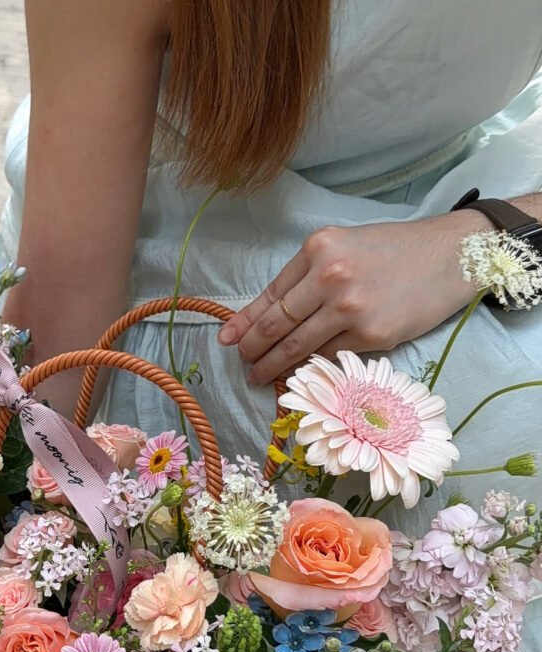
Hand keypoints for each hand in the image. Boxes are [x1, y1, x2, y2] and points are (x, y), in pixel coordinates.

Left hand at [217, 212, 490, 384]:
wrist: (450, 257)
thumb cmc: (395, 251)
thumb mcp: (344, 247)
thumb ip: (307, 278)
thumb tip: (265, 316)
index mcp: (318, 249)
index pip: (271, 295)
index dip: (245, 322)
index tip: (227, 340)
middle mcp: (329, 277)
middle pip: (276, 325)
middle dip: (252, 349)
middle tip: (242, 364)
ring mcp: (349, 308)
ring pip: (296, 347)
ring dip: (272, 367)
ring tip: (258, 377)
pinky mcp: (371, 334)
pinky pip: (328, 356)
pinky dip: (308, 368)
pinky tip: (296, 375)